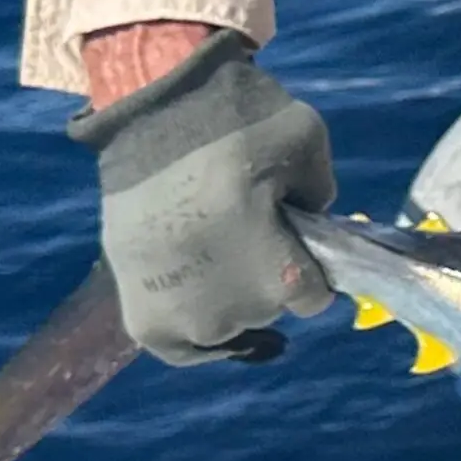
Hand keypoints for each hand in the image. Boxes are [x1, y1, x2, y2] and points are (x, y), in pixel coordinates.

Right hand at [70, 28, 334, 365]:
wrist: (153, 112)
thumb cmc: (239, 122)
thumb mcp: (308, 148)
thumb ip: (322, 199)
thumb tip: (312, 226)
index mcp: (276, 273)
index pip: (312, 296)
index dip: (311, 266)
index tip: (293, 238)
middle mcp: (227, 309)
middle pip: (268, 308)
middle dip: (266, 273)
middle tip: (242, 228)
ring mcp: (177, 317)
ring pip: (226, 325)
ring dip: (228, 297)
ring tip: (212, 244)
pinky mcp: (138, 315)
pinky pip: (180, 348)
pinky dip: (197, 334)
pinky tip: (206, 306)